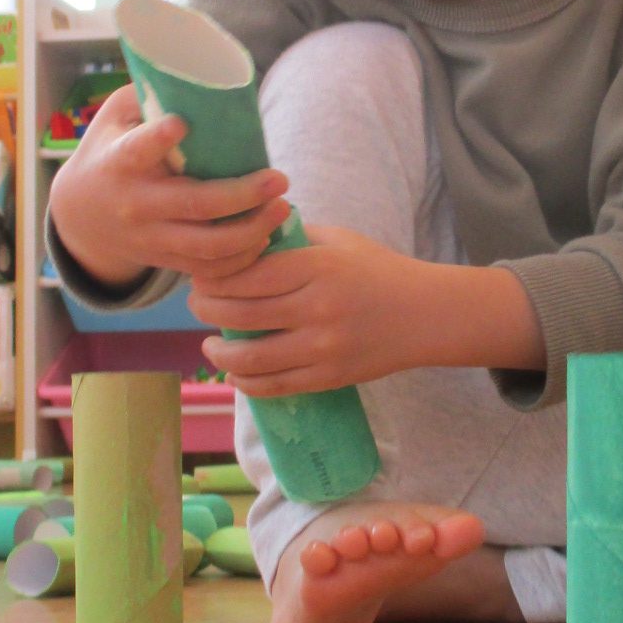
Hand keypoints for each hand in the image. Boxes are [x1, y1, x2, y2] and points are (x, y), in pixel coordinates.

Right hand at [48, 81, 290, 288]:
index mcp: (119, 162)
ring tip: (283, 209)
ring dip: (253, 231)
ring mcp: (151, 238)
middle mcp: (135, 204)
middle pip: (195, 206)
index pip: (136, 151)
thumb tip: (198, 68)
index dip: (158, 138)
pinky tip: (265, 236)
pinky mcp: (164, 260)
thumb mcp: (114, 117)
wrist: (78, 215)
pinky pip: (209, 270)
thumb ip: (148, 94)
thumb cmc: (108, 150)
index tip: (182, 124)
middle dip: (243, 195)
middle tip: (281, 179)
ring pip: (208, 247)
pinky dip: (242, 259)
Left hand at [190, 225, 438, 395]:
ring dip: (218, 354)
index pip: (245, 274)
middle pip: (238, 314)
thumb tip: (241, 237)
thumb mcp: (338, 240)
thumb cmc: (378, 270)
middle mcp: (317, 307)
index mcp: (317, 266)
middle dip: (205, 310)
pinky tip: (235, 372)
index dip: (212, 278)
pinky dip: (245, 382)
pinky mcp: (329, 376)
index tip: (202, 275)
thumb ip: (291, 237)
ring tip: (209, 344)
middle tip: (198, 305)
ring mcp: (323, 346)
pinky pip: (274, 386)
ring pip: (250, 358)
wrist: (425, 314)